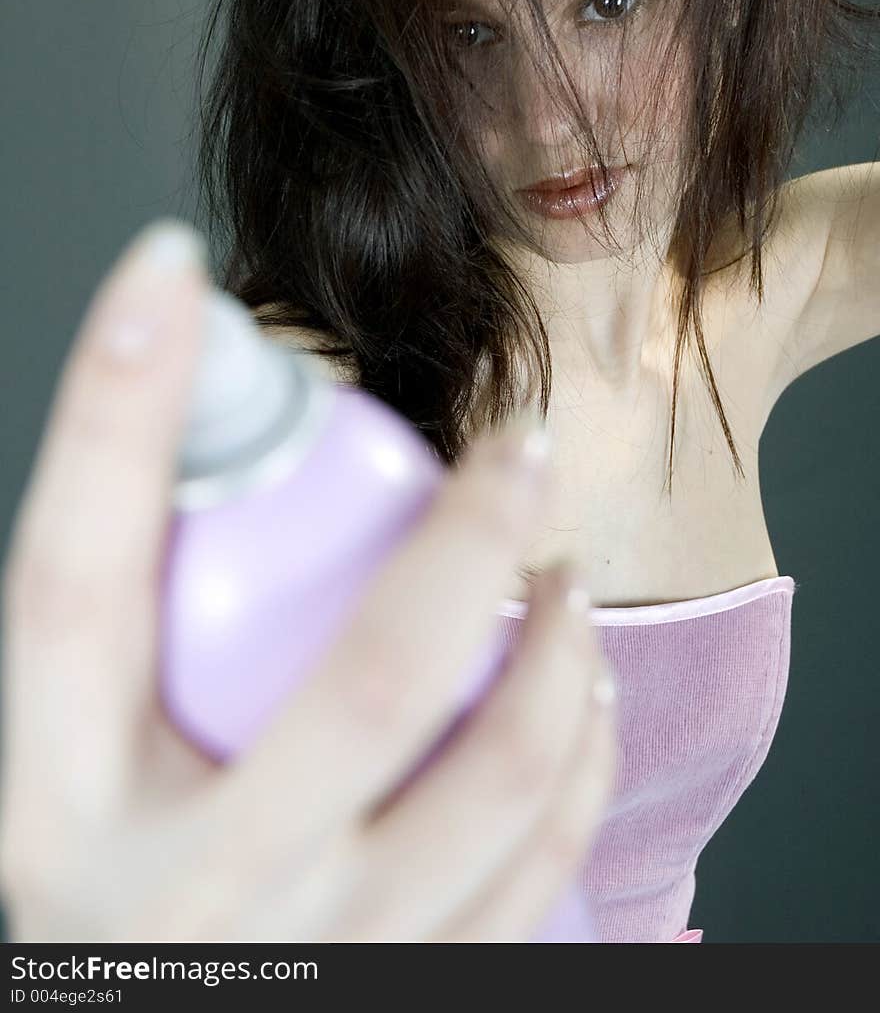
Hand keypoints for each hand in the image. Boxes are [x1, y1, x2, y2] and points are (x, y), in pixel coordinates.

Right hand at [0, 219, 614, 941]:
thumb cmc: (116, 864)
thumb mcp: (78, 757)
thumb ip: (135, 626)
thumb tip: (199, 426)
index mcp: (62, 798)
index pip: (74, 577)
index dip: (111, 409)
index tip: (162, 270)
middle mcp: (189, 894)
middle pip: (364, 689)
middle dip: (465, 541)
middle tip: (515, 450)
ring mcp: (318, 958)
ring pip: (489, 784)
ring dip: (557, 650)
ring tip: (559, 575)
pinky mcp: (407, 995)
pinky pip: (537, 867)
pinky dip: (579, 755)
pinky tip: (580, 692)